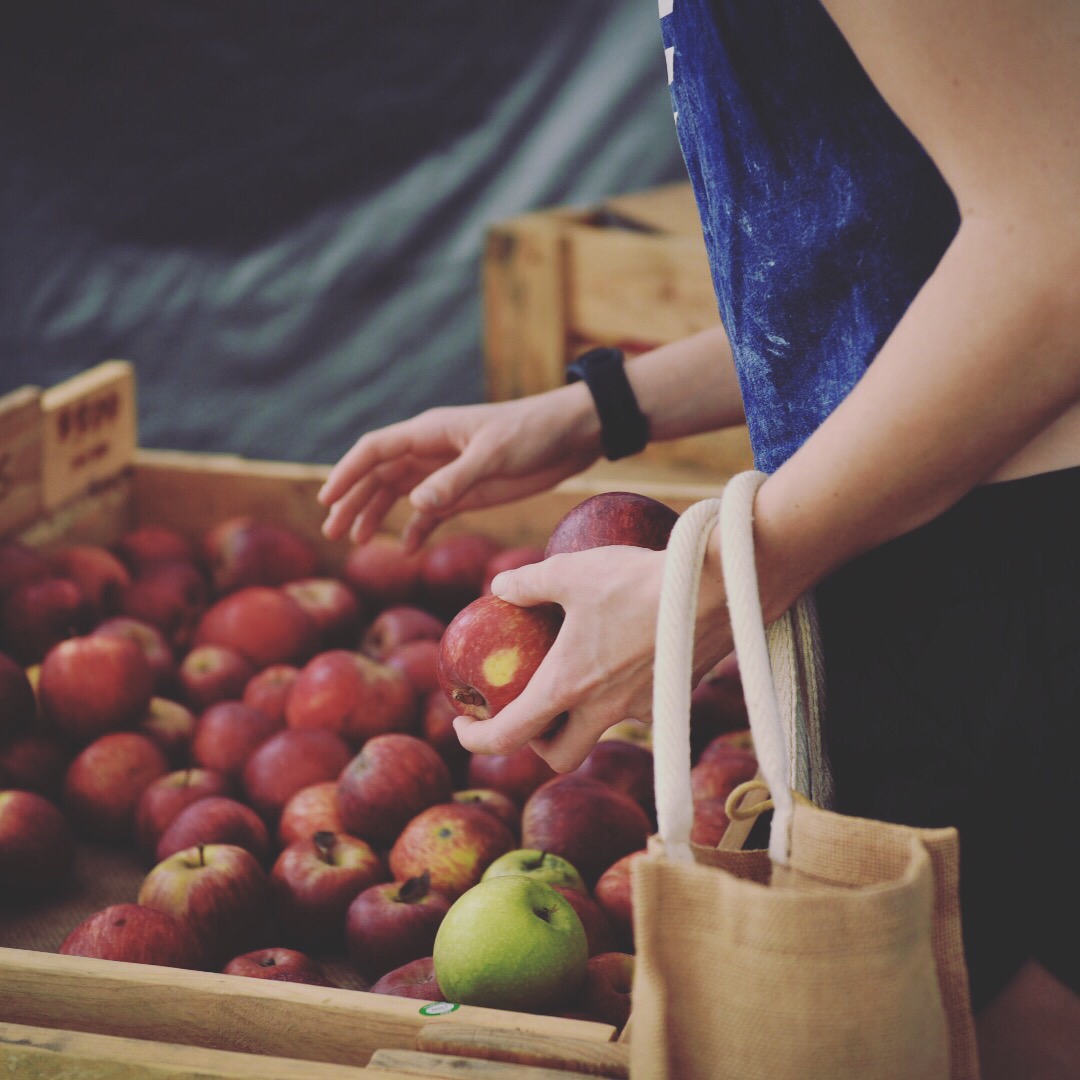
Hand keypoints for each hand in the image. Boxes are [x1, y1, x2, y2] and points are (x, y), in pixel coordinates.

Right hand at [318, 386, 600, 549]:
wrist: (574, 435)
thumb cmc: (534, 433)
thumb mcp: (494, 455)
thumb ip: (455, 480)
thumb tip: (414, 504)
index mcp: (431, 432)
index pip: (375, 450)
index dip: (347, 473)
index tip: (327, 499)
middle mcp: (432, 451)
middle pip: (379, 475)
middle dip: (354, 500)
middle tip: (334, 532)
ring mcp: (448, 473)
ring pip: (400, 494)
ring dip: (377, 515)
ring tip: (358, 542)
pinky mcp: (469, 492)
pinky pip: (432, 512)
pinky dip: (418, 530)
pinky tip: (408, 550)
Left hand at [453, 543, 731, 771]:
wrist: (719, 587)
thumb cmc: (637, 579)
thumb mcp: (570, 570)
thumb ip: (528, 582)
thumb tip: (499, 586)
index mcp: (567, 687)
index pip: (509, 737)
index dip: (476, 740)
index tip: (464, 725)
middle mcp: (604, 710)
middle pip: (560, 756)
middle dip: (536, 744)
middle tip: (524, 711)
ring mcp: (643, 708)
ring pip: (600, 731)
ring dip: (580, 715)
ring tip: (575, 671)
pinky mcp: (672, 696)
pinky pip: (636, 706)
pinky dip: (618, 691)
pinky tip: (621, 651)